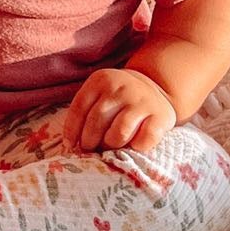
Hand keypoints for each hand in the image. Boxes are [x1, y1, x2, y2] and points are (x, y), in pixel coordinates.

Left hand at [62, 67, 176, 153]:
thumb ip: (87, 111)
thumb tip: (72, 144)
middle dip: (90, 141)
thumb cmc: (119, 98)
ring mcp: (141, 101)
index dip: (72, 130)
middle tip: (90, 150)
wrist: (155, 88)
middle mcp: (120, 88)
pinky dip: (136, 148)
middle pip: (97, 121)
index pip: (80, 107)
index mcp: (100, 80)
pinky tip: (133, 148)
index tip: (70, 145)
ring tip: (110, 148)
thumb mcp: (100, 94)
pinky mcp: (160, 116)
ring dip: (111, 145)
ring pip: (119, 132)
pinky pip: (144, 140)